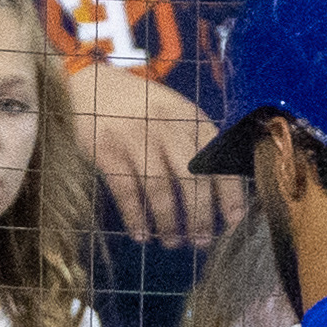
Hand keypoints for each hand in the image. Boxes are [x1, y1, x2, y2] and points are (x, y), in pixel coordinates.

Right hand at [70, 67, 245, 248]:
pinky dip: (135, 217)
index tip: (234, 222)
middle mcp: (167, 125)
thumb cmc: (143, 110)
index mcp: (190, 118)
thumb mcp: (176, 117)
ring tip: (172, 243)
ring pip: (159, 187)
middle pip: (191, 178)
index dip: (229, 193)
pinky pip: (126, 190)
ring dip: (168, 221)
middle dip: (199, 216)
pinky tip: (141, 235)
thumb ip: (197, 145)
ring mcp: (135, 135)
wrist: (92, 84)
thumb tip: (221, 198)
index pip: (218, 159)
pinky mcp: (107, 148)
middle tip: (201, 242)